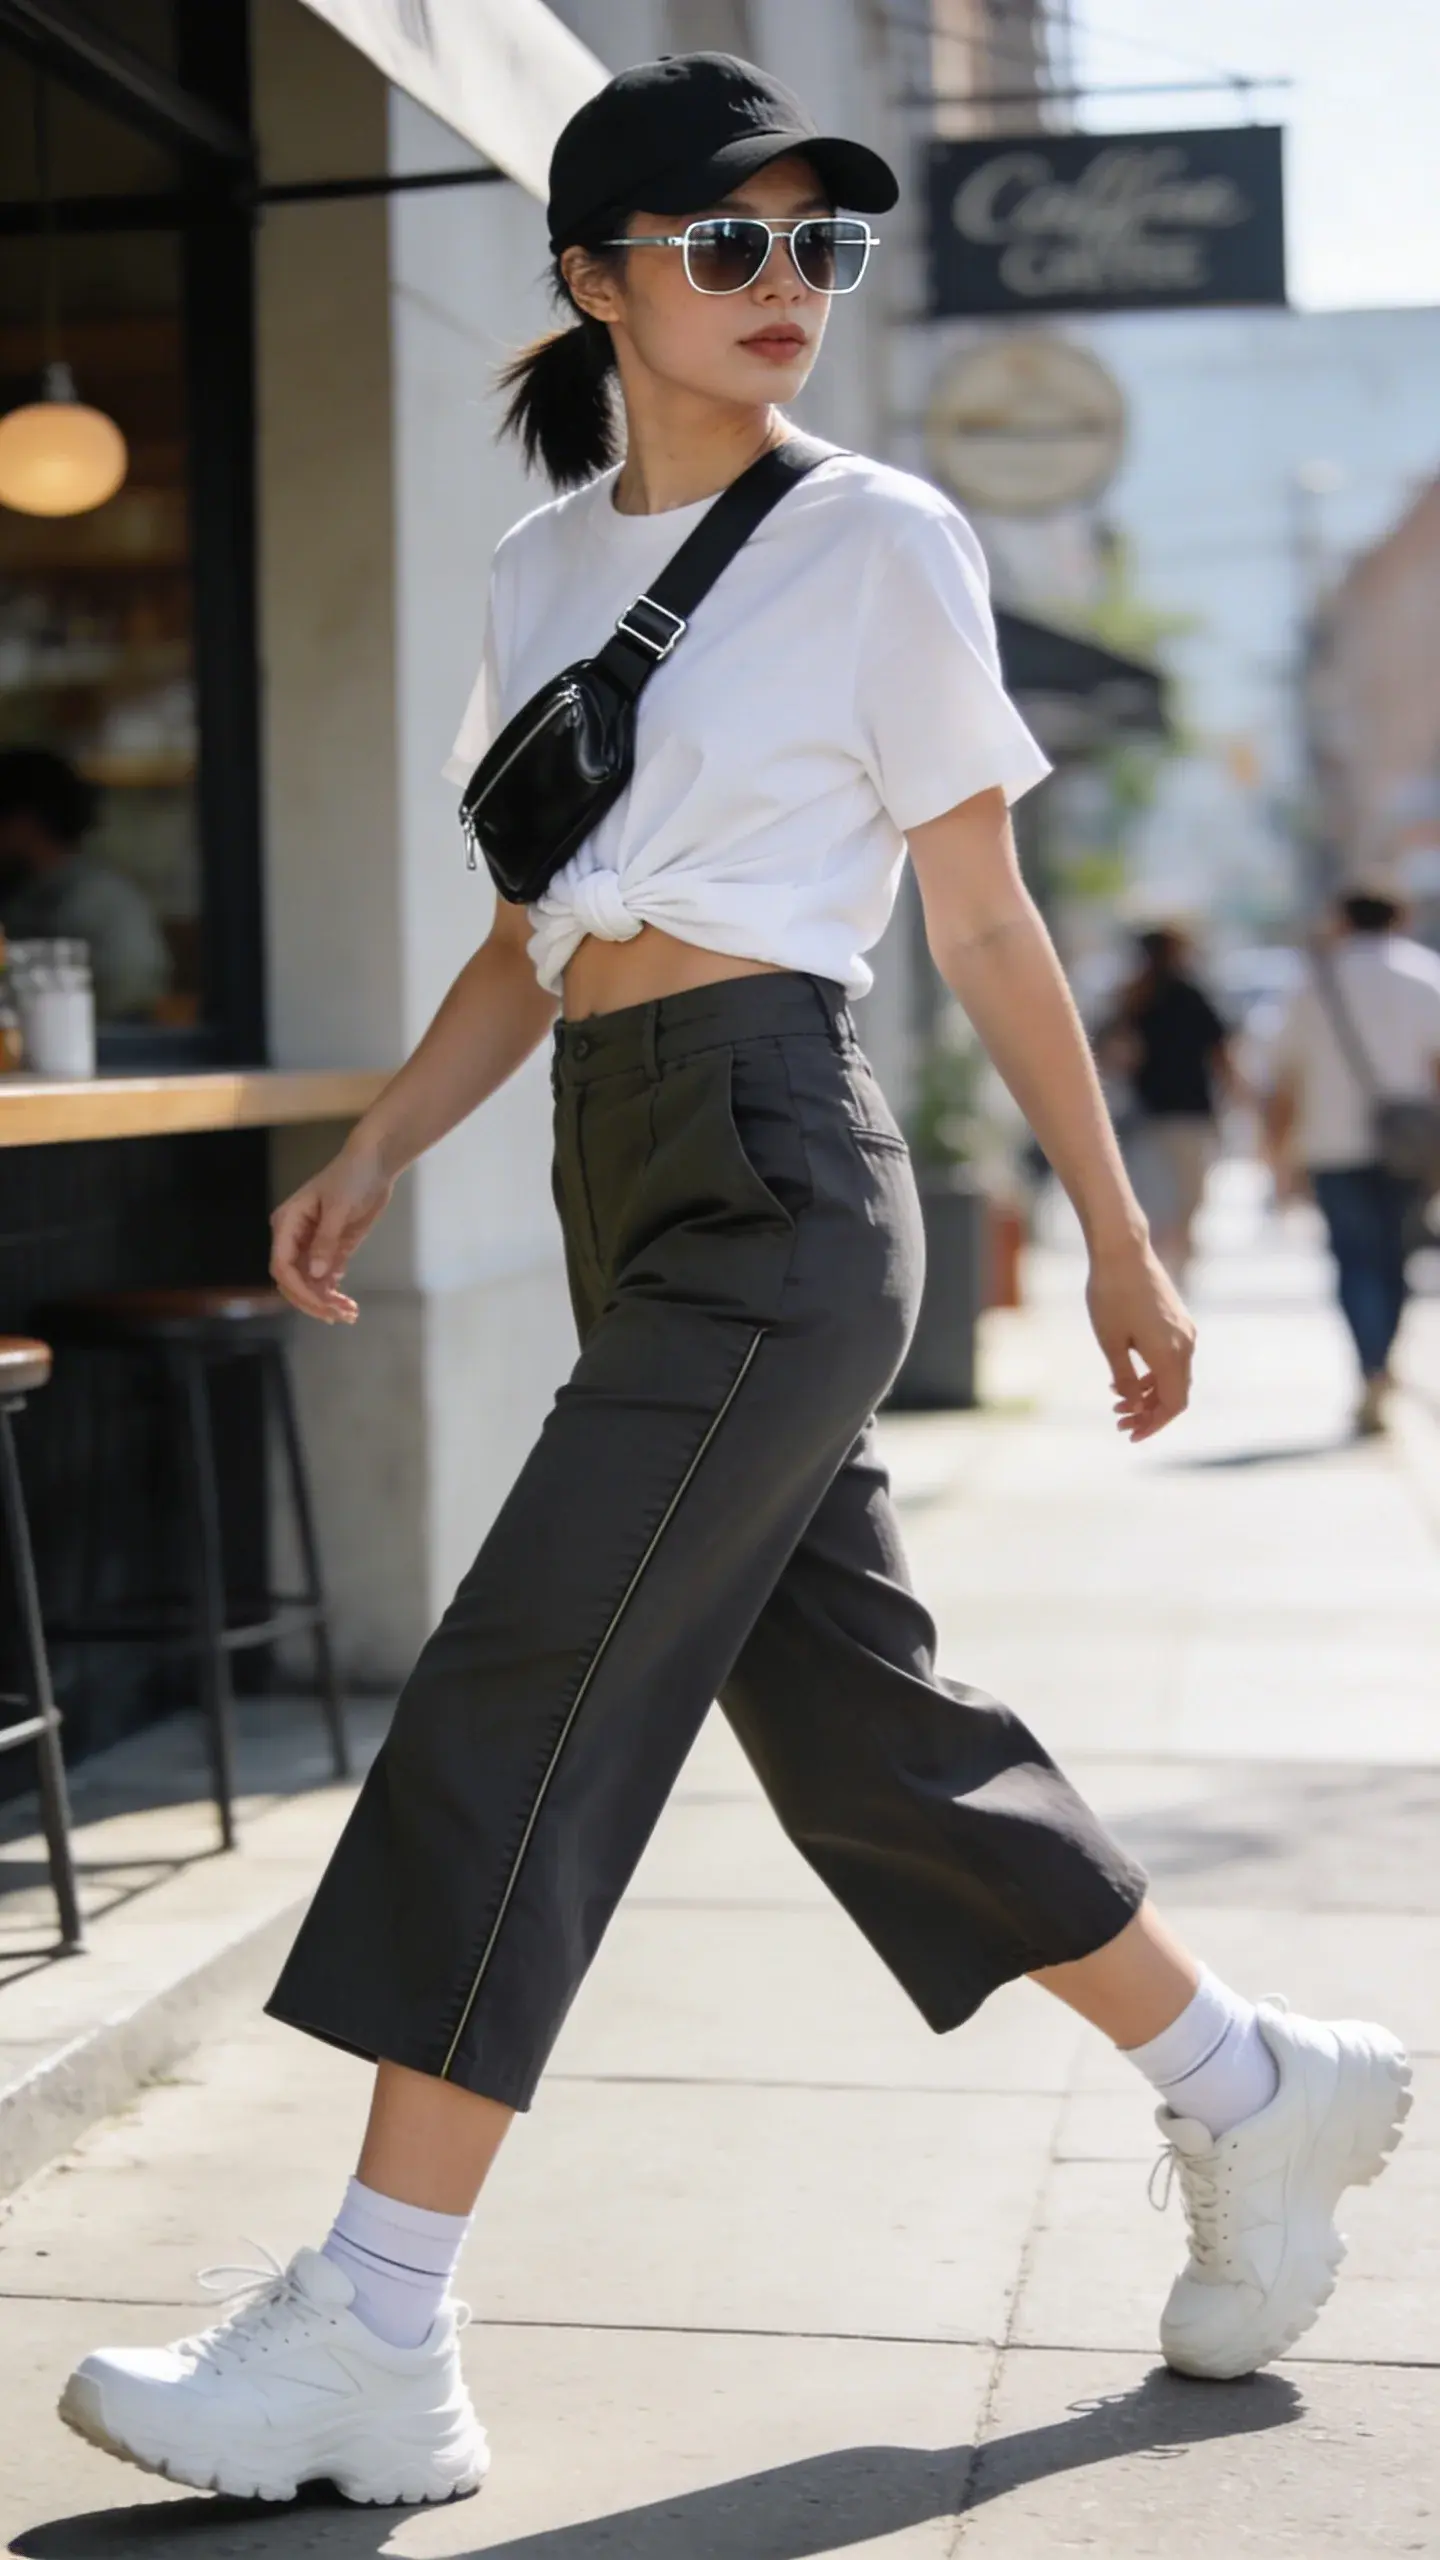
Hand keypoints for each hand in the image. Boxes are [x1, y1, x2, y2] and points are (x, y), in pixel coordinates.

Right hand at [269, 1140, 392, 1323]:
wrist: (374, 1164)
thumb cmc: (351, 1177)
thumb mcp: (338, 1208)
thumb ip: (326, 1242)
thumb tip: (315, 1275)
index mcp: (287, 1224)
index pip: (282, 1265)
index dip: (298, 1289)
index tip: (321, 1304)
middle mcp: (294, 1238)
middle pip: (292, 1280)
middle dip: (312, 1300)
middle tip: (339, 1315)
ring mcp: (312, 1245)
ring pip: (309, 1283)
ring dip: (325, 1301)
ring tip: (350, 1314)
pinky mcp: (330, 1249)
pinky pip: (325, 1278)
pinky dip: (334, 1293)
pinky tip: (348, 1303)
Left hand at [1086, 1237, 1194, 1442]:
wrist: (1122, 1251)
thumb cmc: (1110, 1295)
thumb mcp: (1111, 1342)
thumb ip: (1124, 1378)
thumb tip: (1133, 1406)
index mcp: (1171, 1354)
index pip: (1173, 1404)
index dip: (1154, 1424)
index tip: (1130, 1434)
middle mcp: (1186, 1344)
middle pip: (1175, 1393)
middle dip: (1149, 1412)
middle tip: (1119, 1422)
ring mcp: (1184, 1330)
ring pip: (1174, 1375)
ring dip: (1149, 1393)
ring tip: (1117, 1401)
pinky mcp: (1178, 1320)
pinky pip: (1172, 1357)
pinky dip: (1153, 1373)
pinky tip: (1126, 1376)